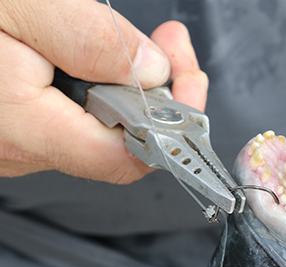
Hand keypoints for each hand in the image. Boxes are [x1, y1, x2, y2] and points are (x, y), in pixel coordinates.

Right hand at [0, 0, 207, 183]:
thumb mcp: (20, 6)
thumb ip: (90, 41)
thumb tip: (150, 69)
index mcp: (23, 128)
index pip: (129, 156)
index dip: (173, 122)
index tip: (190, 81)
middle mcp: (18, 149)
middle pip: (119, 138)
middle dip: (156, 90)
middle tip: (172, 46)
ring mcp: (13, 142)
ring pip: (95, 125)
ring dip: (126, 84)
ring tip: (139, 43)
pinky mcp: (8, 127)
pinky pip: (67, 116)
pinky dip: (93, 86)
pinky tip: (93, 55)